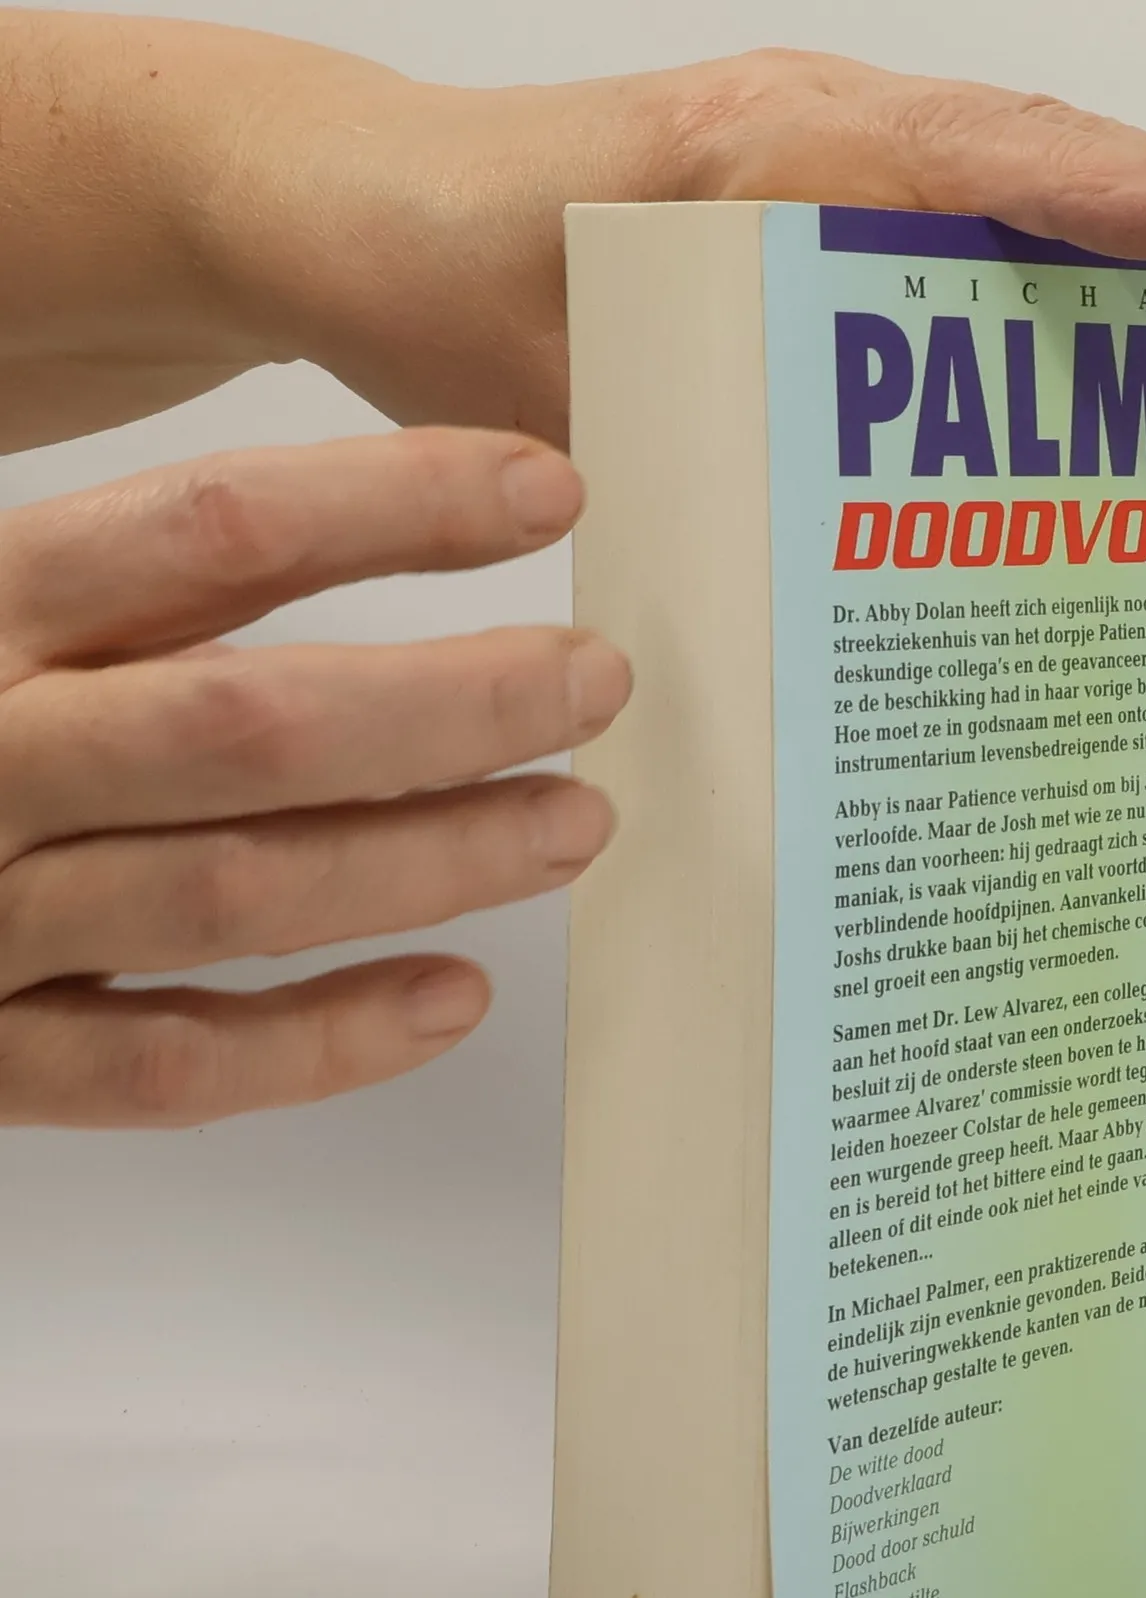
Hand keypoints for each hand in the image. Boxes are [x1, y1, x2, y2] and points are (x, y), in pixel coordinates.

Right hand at [0, 428, 627, 1126]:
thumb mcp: (2, 611)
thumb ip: (149, 580)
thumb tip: (381, 514)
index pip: (211, 528)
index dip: (398, 504)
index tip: (552, 493)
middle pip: (249, 722)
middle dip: (448, 705)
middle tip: (596, 688)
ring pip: (234, 892)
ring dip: (426, 862)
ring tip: (572, 825)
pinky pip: (168, 1066)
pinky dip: (320, 1042)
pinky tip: (451, 998)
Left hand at [229, 49, 1145, 448]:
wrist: (360, 230)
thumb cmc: (443, 262)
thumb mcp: (545, 333)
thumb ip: (670, 408)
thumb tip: (809, 534)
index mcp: (777, 154)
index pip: (991, 164)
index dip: (1140, 201)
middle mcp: (830, 160)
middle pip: (1048, 172)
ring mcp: (833, 200)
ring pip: (1022, 213)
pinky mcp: (819, 257)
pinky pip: (958, 266)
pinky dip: (1056, 300)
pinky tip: (1119, 375)